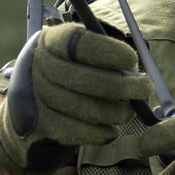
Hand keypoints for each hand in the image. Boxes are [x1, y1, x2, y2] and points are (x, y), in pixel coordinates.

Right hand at [0, 23, 153, 174]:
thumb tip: (135, 76)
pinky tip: (111, 129)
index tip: (131, 61)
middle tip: (144, 89)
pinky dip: (101, 133)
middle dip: (124, 87)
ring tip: (128, 111)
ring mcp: (37, 97)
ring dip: (116, 112)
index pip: (80, 43)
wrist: (30, 96)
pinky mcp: (41, 124)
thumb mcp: (78, 50)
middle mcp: (40, 67)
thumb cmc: (68, 67)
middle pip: (86, 80)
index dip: (109, 53)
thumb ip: (103, 56)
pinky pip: (78, 132)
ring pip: (86, 109)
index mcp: (51, 41)